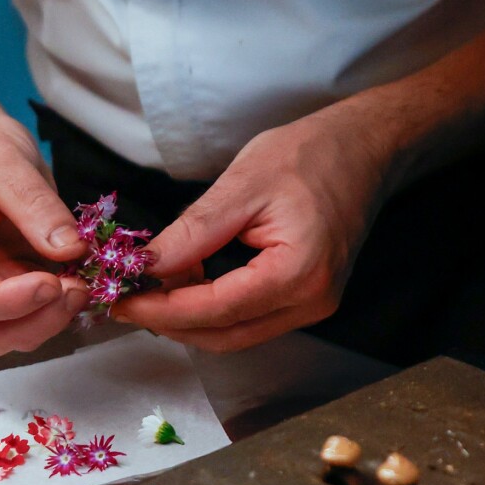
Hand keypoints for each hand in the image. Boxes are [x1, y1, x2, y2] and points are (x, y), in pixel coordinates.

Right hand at [0, 102, 89, 354]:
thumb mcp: (7, 167)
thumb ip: (38, 210)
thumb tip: (72, 249)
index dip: (7, 303)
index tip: (49, 283)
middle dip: (35, 321)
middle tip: (76, 288)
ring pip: (12, 335)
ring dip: (51, 320)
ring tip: (82, 283)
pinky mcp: (9, 289)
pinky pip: (33, 316)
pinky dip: (59, 308)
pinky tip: (81, 281)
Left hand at [115, 110, 390, 351]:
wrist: (364, 148)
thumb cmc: (311, 155)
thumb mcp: (242, 185)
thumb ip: (194, 232)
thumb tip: (147, 265)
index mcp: (299, 273)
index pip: (216, 310)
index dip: (163, 309)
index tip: (120, 298)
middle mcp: (311, 302)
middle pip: (225, 337)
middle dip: (171, 323)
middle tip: (125, 299)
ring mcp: (313, 306)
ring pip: (236, 334)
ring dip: (190, 319)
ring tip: (151, 288)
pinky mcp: (308, 299)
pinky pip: (251, 318)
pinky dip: (213, 309)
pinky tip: (186, 283)